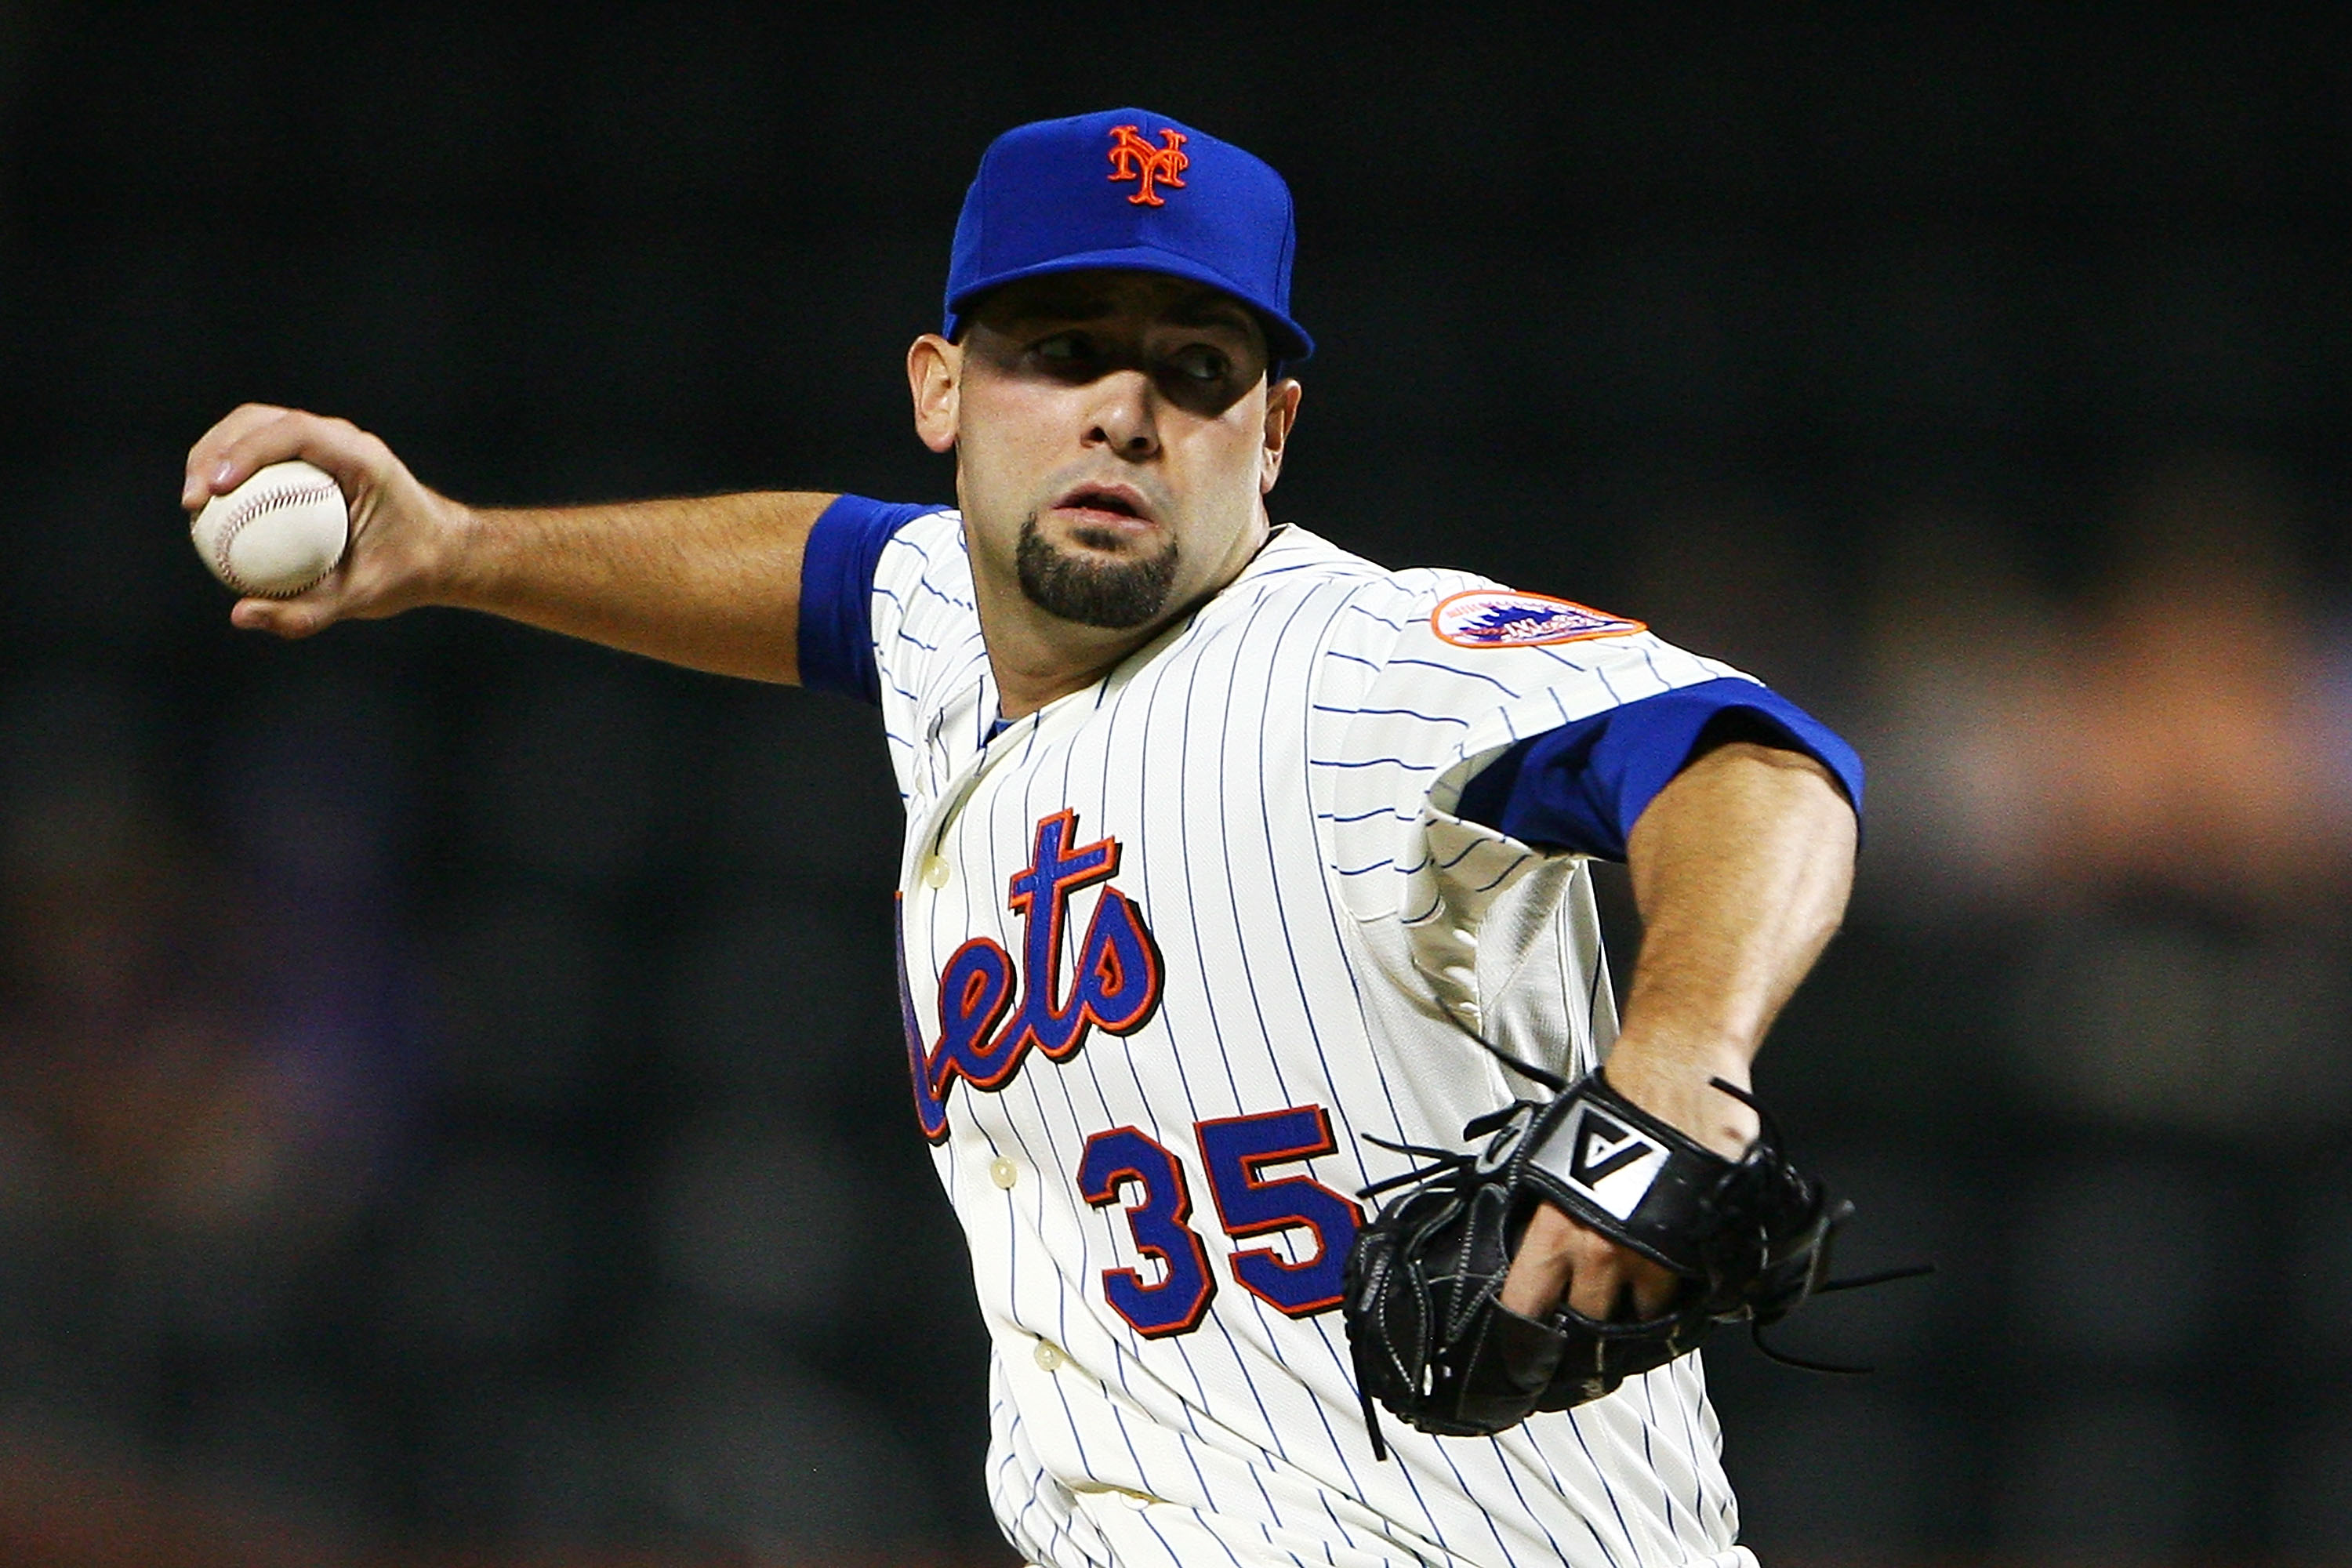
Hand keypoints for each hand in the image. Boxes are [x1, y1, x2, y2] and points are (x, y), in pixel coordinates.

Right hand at [183, 404, 469, 636]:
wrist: (442, 554)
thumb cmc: (408, 574)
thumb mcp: (361, 600)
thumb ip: (304, 612)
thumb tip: (239, 614)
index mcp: (361, 458)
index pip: (293, 433)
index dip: (245, 452)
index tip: (212, 490)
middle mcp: (343, 440)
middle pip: (261, 420)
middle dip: (214, 450)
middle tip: (191, 501)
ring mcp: (327, 445)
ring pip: (256, 429)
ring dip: (215, 455)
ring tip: (193, 505)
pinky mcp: (315, 458)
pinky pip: (265, 455)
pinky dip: (234, 472)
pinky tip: (212, 512)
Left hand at [1496, 1050, 1758, 1320]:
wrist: (1676, 1076)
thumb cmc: (1619, 1104)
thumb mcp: (1559, 1158)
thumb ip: (1551, 1212)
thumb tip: (1537, 1243)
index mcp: (1556, 1230)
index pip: (1526, 1305)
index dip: (1525, 1338)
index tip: (1527, 1355)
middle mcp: (1602, 1251)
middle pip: (1589, 1321)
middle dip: (1590, 1321)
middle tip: (1593, 1315)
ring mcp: (1653, 1256)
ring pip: (1642, 1314)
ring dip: (1639, 1308)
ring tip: (1639, 1290)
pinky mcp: (1697, 1251)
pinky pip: (1686, 1295)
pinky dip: (1681, 1294)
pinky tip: (1677, 1279)